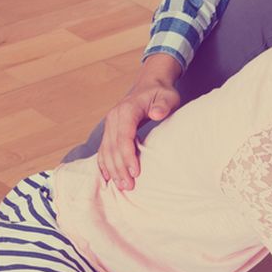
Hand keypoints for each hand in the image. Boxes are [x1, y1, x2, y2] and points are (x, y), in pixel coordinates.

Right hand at [98, 56, 181, 189]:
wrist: (151, 84)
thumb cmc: (162, 93)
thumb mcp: (168, 97)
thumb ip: (163, 105)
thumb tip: (156, 114)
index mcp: (127, 110)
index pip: (124, 136)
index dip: (128, 156)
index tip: (136, 172)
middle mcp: (114, 117)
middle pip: (113, 146)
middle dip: (119, 168)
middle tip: (129, 186)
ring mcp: (110, 123)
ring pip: (106, 150)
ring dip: (112, 169)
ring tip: (121, 186)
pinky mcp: (110, 129)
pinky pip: (104, 148)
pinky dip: (104, 163)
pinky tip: (108, 177)